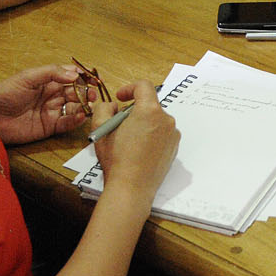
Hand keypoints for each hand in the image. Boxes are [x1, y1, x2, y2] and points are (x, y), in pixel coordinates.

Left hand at [0, 64, 88, 144]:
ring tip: (87, 105)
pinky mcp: (50, 126)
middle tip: (93, 94)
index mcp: (47, 81)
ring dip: (84, 105)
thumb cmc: (5, 94)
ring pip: (75, 107)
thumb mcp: (27, 77)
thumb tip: (75, 74)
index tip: (95, 78)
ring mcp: (52, 111)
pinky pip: (68, 122)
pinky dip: (76, 120)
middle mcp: (52, 95)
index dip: (84, 76)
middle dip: (87, 91)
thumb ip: (52, 73)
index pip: (71, 76)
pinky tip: (80, 116)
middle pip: (76, 91)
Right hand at [91, 82, 179, 202]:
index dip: (129, 88)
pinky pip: (162, 134)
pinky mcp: (174, 147)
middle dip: (133, 111)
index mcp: (149, 111)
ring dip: (142, 124)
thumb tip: (112, 105)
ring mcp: (172, 134)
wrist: (132, 188)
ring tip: (127, 141)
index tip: (120, 98)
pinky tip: (138, 150)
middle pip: (149, 105)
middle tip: (118, 124)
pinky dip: (151, 136)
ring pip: (155, 120)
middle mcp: (166, 120)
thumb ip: (104, 109)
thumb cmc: (117, 160)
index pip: (143, 86)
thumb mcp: (101, 130)